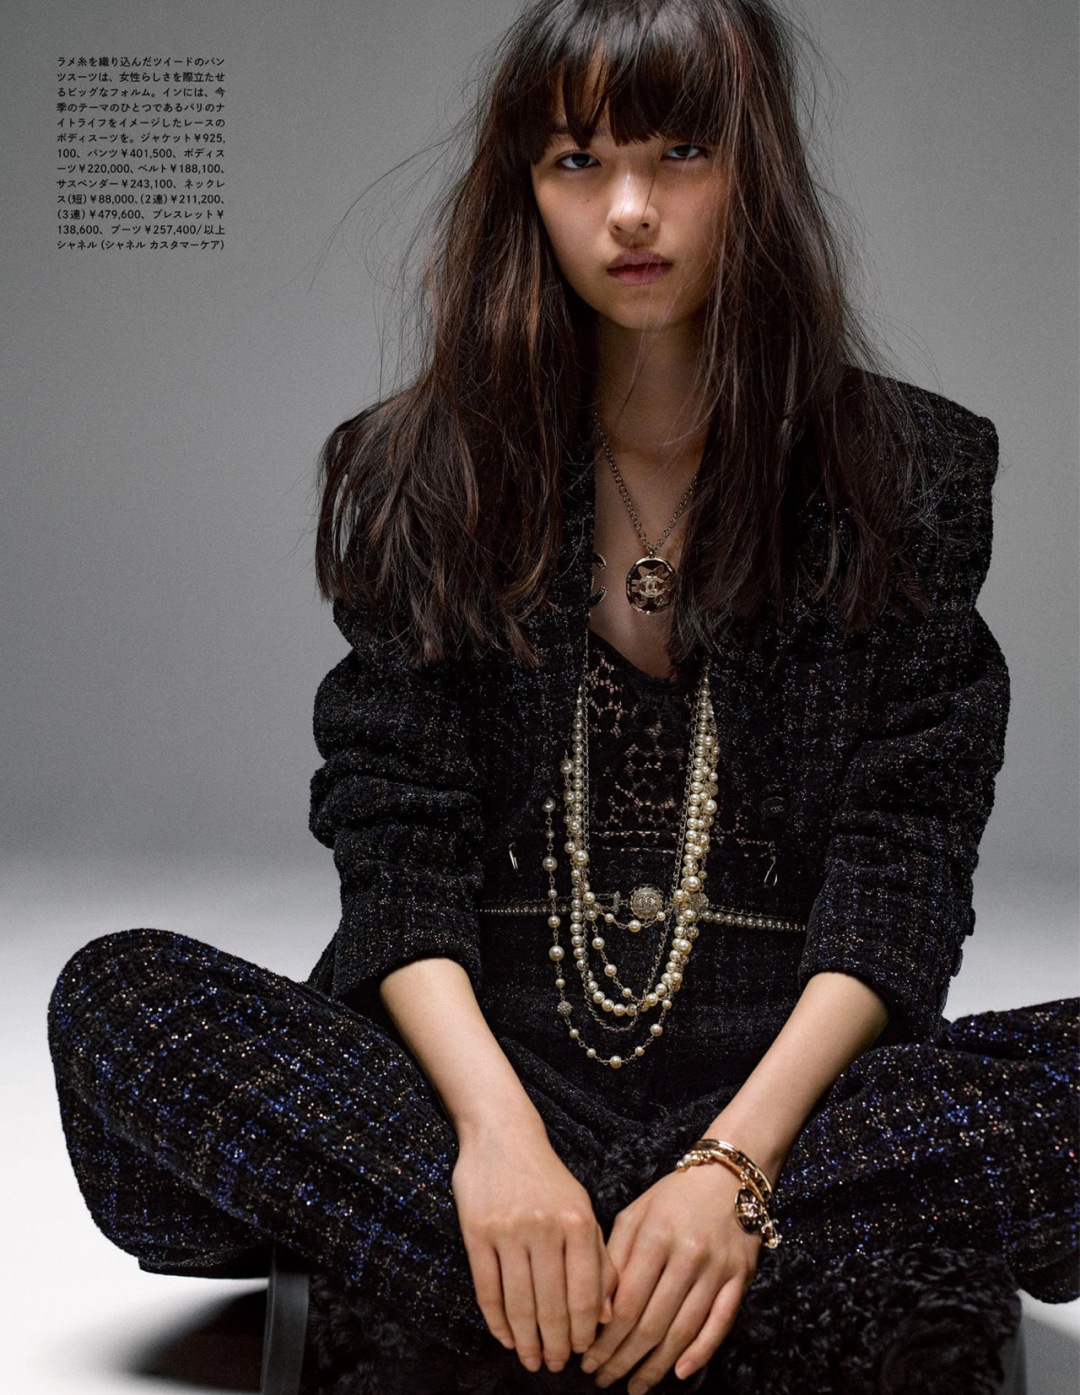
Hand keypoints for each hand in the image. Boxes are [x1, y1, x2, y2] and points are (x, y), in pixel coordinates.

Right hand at [452, 1120, 617, 1373]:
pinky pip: (487, 1288)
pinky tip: (505, 1336)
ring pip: (518, 1302)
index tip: (579, 1354)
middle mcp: (545, 1227)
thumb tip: (606, 1316)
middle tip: (553, 1367)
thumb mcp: (583, 1209)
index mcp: (578, 1222)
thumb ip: (598, 1259)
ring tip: (530, 1359)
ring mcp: (508, 1230)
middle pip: (551, 1304)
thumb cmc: (548, 1179)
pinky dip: (496, 1320)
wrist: (502, 1135)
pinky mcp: (476, 1231)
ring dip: (525, 1340)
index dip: (581, 1332)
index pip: (584, 1294)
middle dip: (554, 1344)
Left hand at [580, 1163, 759, 1392]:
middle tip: (604, 1381)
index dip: (605, 1339)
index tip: (588, 1360)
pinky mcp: (740, 1277)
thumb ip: (614, 1258)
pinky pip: (720, 1323)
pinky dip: (701, 1352)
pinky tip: (680, 1372)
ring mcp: (716, 1268)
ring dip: (656, 1366)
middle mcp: (687, 1254)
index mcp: (655, 1236)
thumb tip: (597, 1311)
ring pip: (683, 1330)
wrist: (727, 1175)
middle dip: (624, 1359)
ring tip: (635, 1386)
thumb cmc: (672, 1197)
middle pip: (652, 1323)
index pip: (626, 1302)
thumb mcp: (635, 1215)